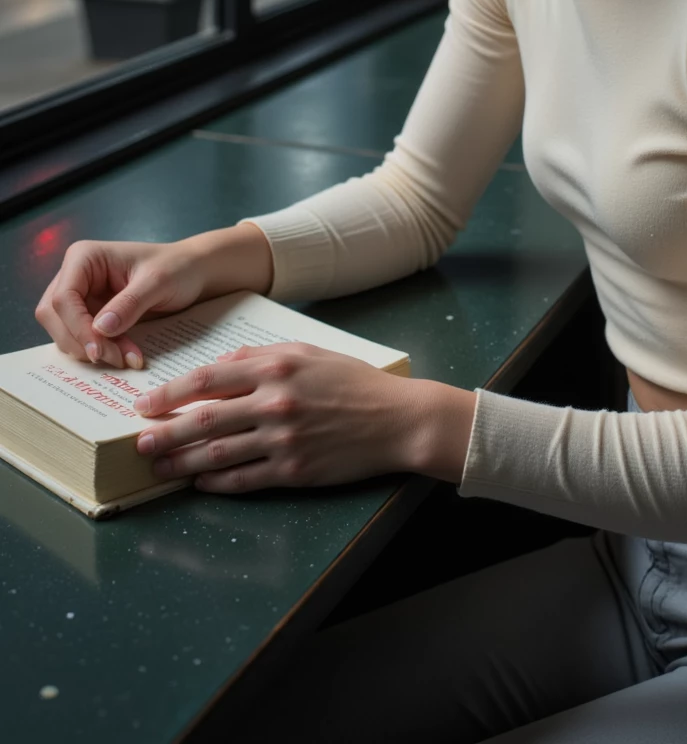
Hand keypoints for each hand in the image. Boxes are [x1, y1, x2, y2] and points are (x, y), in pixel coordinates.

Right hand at [34, 239, 211, 369]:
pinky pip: (81, 338)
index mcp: (84, 257)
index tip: (99, 351)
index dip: (76, 327)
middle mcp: (75, 275)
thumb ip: (129, 303)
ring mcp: (80, 296)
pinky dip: (101, 350)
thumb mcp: (158, 282)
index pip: (63, 297)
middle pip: (54, 317)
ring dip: (92, 350)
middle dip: (82, 342)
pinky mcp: (89, 315)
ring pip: (64, 331)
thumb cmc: (177, 268)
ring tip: (127, 357)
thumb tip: (100, 329)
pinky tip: (126, 355)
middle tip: (116, 359)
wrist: (192, 273)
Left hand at [133, 342, 436, 493]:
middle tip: (140, 442)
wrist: (397, 419)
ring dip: (182, 462)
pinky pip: (244, 479)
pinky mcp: (294, 470)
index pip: (208, 379)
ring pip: (217, 453)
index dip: (171, 393)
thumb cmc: (353, 382)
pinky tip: (199, 483)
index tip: (146, 404)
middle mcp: (275, 401)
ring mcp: (283, 438)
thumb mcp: (309, 353)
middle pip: (204, 418)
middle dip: (166, 431)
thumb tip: (218, 366)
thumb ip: (261, 357)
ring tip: (159, 468)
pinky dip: (216, 483)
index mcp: (276, 367)